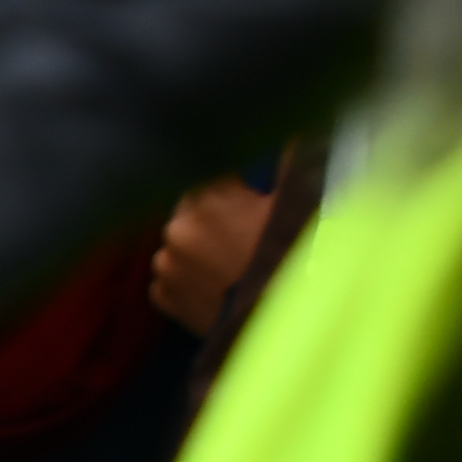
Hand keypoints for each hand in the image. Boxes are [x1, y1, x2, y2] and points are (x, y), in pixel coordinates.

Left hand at [150, 172, 292, 330]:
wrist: (283, 325)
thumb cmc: (297, 263)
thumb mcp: (299, 206)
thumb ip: (289, 164)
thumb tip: (293, 137)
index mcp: (206, 198)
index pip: (216, 178)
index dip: (238, 190)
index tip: (255, 203)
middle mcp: (176, 227)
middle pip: (194, 212)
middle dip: (216, 220)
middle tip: (248, 239)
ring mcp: (165, 265)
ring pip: (181, 246)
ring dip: (201, 251)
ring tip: (235, 268)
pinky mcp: (163, 298)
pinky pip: (172, 279)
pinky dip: (190, 282)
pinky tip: (219, 289)